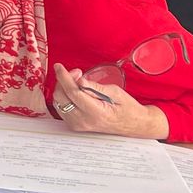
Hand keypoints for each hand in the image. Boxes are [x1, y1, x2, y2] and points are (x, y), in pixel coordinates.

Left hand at [51, 64, 169, 138]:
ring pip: (58, 103)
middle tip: (76, 73)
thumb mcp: (115, 92)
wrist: (133, 124)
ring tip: (77, 82)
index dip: (64, 77)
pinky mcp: (76, 125)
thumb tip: (79, 80)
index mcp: (96, 112)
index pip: (73, 92)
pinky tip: (73, 91)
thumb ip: (95, 87)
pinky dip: (64, 97)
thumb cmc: (127, 108)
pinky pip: (62, 109)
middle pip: (62, 97)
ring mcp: (79, 125)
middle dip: (64, 80)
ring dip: (63, 88)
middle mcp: (85, 121)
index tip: (59, 66)